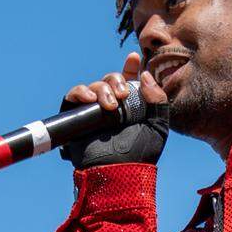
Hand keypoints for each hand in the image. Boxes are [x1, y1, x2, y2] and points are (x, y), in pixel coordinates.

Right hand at [60, 51, 168, 169]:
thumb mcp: (158, 127)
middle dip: (117, 81)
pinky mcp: (76, 117)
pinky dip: (80, 92)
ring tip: (110, 107)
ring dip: (103, 90)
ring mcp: (93, 112)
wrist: (118, 172)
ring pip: (94, 85)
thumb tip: (145, 75)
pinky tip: (90, 99)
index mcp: (130, 107)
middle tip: (123, 96)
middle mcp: (112, 107)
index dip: (131, 67)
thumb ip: (158, 101)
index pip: (129, 80)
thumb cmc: (140, 156)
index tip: (134, 59)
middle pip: (111, 79)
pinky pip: (74, 95)